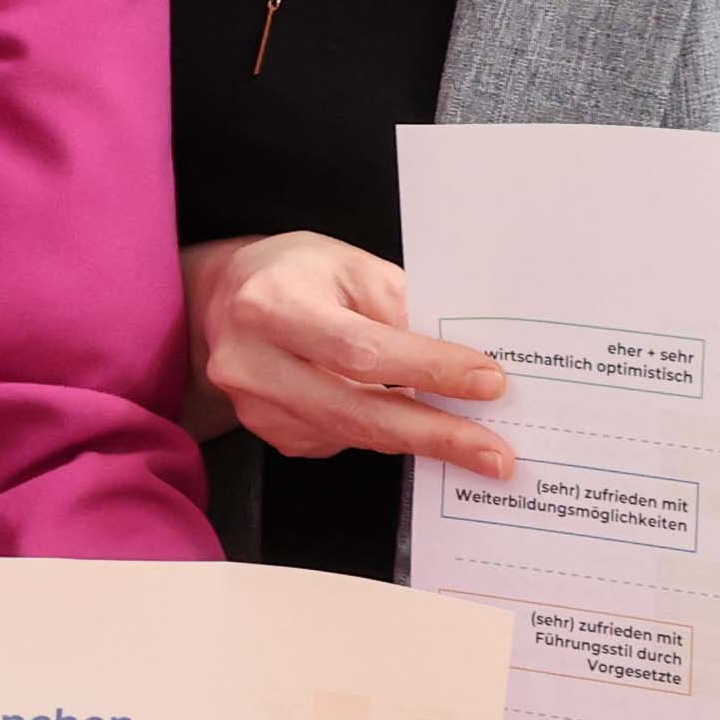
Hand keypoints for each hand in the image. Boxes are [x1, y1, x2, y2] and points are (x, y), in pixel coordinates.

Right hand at [188, 234, 516, 480]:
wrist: (227, 298)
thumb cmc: (297, 274)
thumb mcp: (352, 266)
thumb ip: (403, 310)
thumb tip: (463, 365)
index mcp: (272, 305)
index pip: (361, 350)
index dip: (428, 370)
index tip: (487, 382)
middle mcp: (252, 362)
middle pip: (355, 410)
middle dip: (433, 434)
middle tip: (493, 453)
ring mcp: (256, 406)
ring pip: (352, 433)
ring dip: (418, 441)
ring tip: (475, 448)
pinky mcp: (270, 431)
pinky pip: (340, 440)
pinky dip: (385, 436)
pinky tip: (417, 429)